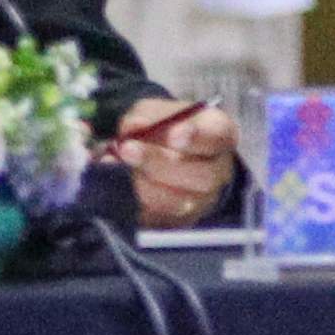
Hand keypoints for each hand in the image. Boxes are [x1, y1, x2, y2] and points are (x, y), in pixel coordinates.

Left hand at [117, 96, 236, 228]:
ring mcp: (202, 201)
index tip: (175, 135)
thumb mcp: (154, 112)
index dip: (197, 138)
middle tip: (127, 149)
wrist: (162, 158)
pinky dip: (133, 201)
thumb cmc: (163, 128)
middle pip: (202, 175)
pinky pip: (158, 217)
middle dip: (159, 162)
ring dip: (142, 183)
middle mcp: (218, 172)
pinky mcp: (178, 221)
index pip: (217, 137)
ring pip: (179, 201)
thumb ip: (145, 117)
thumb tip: (132, 128)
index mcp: (219, 135)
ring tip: (115, 164)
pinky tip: (116, 184)